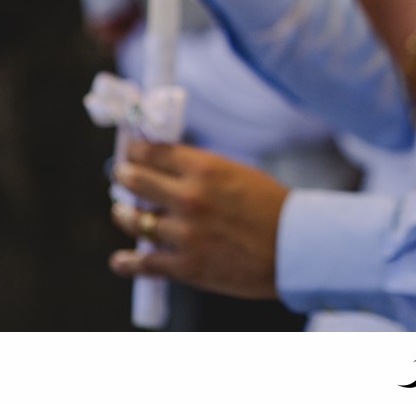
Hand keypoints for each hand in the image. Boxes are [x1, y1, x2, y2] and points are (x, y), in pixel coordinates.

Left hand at [108, 140, 286, 299]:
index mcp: (205, 169)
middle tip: (121, 175)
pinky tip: (120, 260)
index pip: (154, 152)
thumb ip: (203, 172)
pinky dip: (128, 262)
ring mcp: (185, 234)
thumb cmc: (273, 208)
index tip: (130, 151)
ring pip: (135, 221)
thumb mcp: (238, 175)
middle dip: (125, 175)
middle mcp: (189, 198)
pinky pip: (145, 264)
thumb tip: (171, 169)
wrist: (295, 248)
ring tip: (123, 212)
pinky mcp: (187, 266)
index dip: (136, 150)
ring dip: (124, 215)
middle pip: (136, 181)